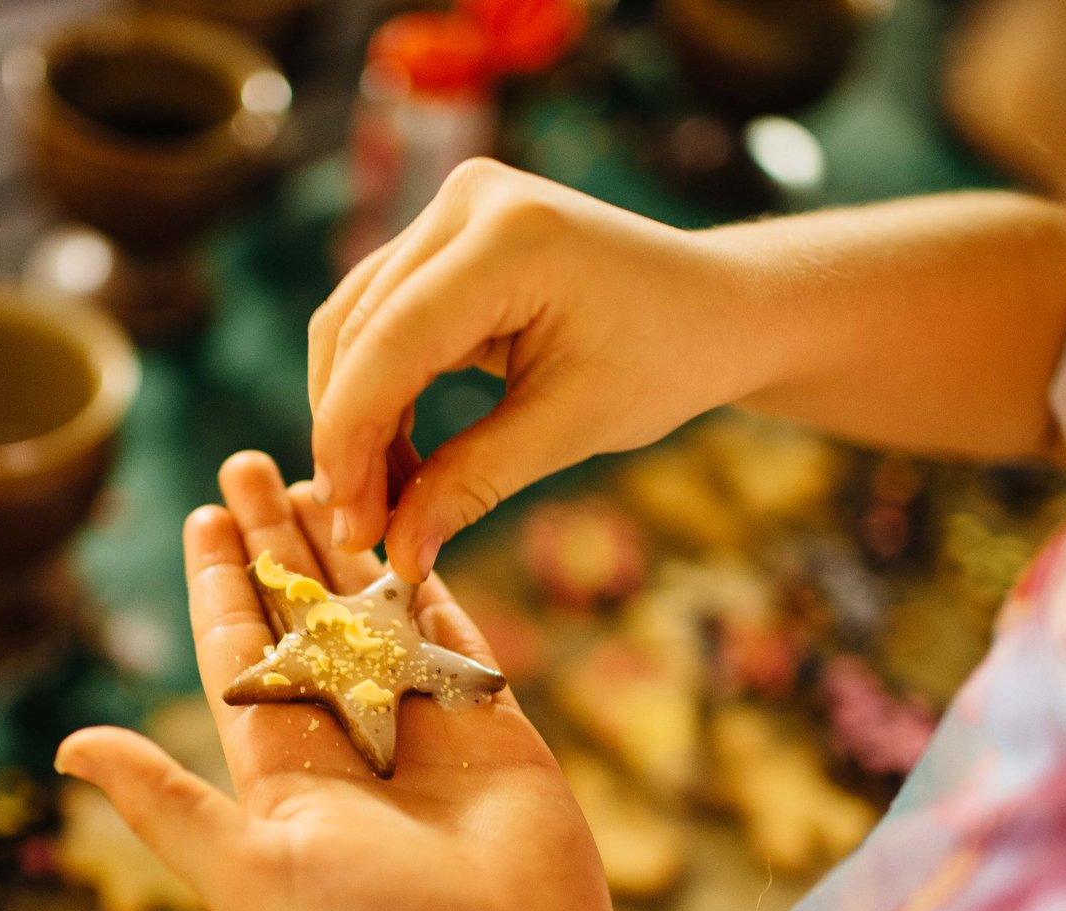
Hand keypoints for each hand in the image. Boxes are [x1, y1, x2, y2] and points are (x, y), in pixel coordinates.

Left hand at [55, 452, 622, 910]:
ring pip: (373, 609)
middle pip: (299, 611)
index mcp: (278, 766)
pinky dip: (431, 576)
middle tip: (249, 458)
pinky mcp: (489, 723)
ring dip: (346, 544)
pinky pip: (453, 630)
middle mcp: (344, 736)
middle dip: (271, 539)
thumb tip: (65, 748)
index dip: (218, 580)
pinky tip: (410, 523)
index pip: (237, 649)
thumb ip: (163, 801)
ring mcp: (419, 725)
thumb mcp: (246, 870)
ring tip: (326, 468)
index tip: (202, 512)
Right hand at [308, 158, 770, 580]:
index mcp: (511, 237)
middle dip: (347, 436)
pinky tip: (394, 461)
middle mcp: (467, 202)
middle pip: (357, 329)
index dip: (352, 437)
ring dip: (354, 417)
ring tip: (377, 505)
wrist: (718, 308)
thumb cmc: (667, 358)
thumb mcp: (571, 427)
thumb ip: (473, 482)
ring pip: (355, 324)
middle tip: (359, 530)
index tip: (348, 523)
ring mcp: (453, 211)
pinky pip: (381, 318)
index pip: (392, 340)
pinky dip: (378, 392)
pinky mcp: (447, 237)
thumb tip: (397, 554)